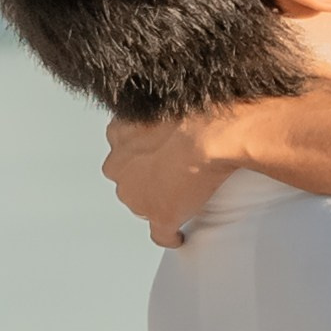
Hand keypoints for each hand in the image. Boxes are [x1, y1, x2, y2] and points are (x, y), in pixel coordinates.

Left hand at [102, 110, 245, 246]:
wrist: (211, 131)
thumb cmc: (193, 107)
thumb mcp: (167, 95)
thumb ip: (157, 104)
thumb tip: (168, 97)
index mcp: (118, 134)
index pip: (121, 148)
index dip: (142, 151)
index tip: (157, 151)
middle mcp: (120, 166)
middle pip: (128, 178)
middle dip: (144, 177)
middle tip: (172, 170)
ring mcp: (138, 195)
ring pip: (141, 203)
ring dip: (156, 201)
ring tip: (182, 195)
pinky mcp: (161, 215)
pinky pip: (161, 234)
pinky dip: (170, 236)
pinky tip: (178, 236)